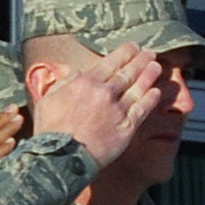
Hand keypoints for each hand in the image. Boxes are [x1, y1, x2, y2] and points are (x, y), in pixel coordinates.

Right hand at [29, 44, 162, 172]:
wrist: (62, 157)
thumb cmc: (50, 130)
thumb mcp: (48, 99)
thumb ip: (63, 82)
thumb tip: (73, 71)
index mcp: (86, 82)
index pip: (111, 62)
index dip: (125, 52)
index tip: (134, 46)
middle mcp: (105, 92)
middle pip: (128, 72)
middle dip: (141, 60)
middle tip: (150, 53)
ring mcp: (118, 109)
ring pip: (138, 88)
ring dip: (149, 75)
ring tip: (157, 66)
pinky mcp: (127, 127)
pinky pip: (142, 109)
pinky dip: (151, 99)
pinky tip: (156, 92)